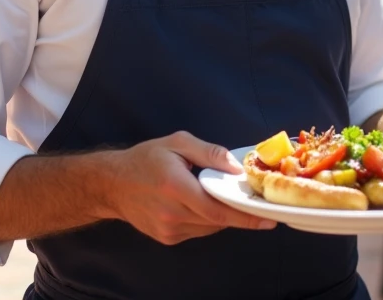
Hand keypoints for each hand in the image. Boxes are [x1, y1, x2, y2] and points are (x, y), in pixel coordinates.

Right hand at [104, 131, 274, 244]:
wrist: (112, 184)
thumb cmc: (145, 159)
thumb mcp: (178, 143)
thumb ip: (209, 153)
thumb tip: (236, 167)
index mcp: (176, 187)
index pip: (218, 209)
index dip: (246, 216)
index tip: (269, 219)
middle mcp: (172, 213)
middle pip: (218, 220)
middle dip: (239, 213)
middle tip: (256, 203)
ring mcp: (168, 230)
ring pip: (210, 227)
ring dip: (222, 215)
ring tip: (225, 197)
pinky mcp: (167, 238)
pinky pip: (198, 230)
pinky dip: (207, 219)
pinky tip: (201, 203)